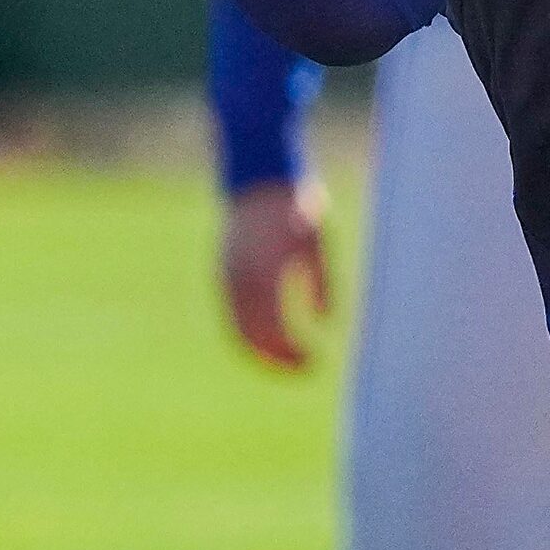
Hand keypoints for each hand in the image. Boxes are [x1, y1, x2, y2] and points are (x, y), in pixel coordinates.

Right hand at [220, 177, 332, 369]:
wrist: (259, 179)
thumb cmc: (296, 209)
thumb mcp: (318, 245)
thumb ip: (323, 284)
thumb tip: (326, 321)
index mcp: (265, 275)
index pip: (275, 331)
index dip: (292, 354)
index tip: (314, 362)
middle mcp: (241, 281)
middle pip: (252, 338)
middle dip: (276, 361)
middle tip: (303, 369)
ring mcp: (227, 278)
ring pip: (237, 330)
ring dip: (260, 352)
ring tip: (287, 361)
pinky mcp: (224, 274)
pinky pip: (231, 316)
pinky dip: (248, 334)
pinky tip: (270, 339)